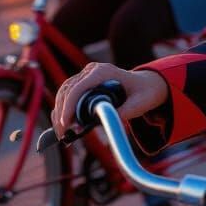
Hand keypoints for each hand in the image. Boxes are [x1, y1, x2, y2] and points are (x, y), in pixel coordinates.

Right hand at [51, 62, 169, 139]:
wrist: (146, 85)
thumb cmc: (143, 93)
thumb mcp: (139, 104)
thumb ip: (123, 112)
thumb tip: (104, 122)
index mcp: (103, 72)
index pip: (79, 87)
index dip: (69, 106)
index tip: (65, 124)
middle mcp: (92, 71)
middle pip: (67, 90)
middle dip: (62, 113)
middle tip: (62, 134)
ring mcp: (86, 75)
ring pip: (64, 93)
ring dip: (60, 113)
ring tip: (62, 133)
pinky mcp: (84, 83)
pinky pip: (68, 95)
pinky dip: (64, 110)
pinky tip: (63, 125)